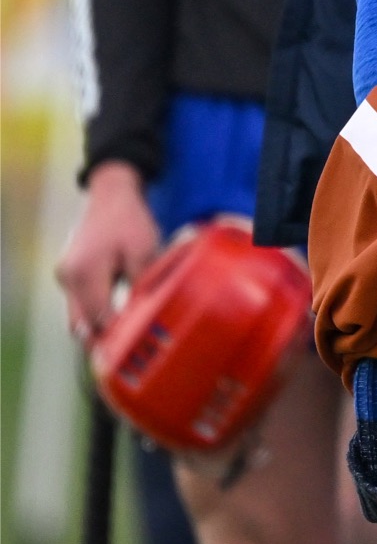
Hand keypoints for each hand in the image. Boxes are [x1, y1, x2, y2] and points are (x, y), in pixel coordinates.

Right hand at [55, 161, 160, 347]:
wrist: (111, 193)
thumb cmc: (130, 220)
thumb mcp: (144, 250)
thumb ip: (140, 285)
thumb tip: (143, 316)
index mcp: (85, 273)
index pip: (99, 319)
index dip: (117, 337)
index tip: (137, 347)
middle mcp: (68, 278)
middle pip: (82, 325)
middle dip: (103, 340)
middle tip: (128, 350)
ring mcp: (65, 277)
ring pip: (78, 316)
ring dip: (98, 325)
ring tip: (125, 333)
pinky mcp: (68, 274)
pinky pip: (79, 302)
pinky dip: (95, 311)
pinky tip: (117, 311)